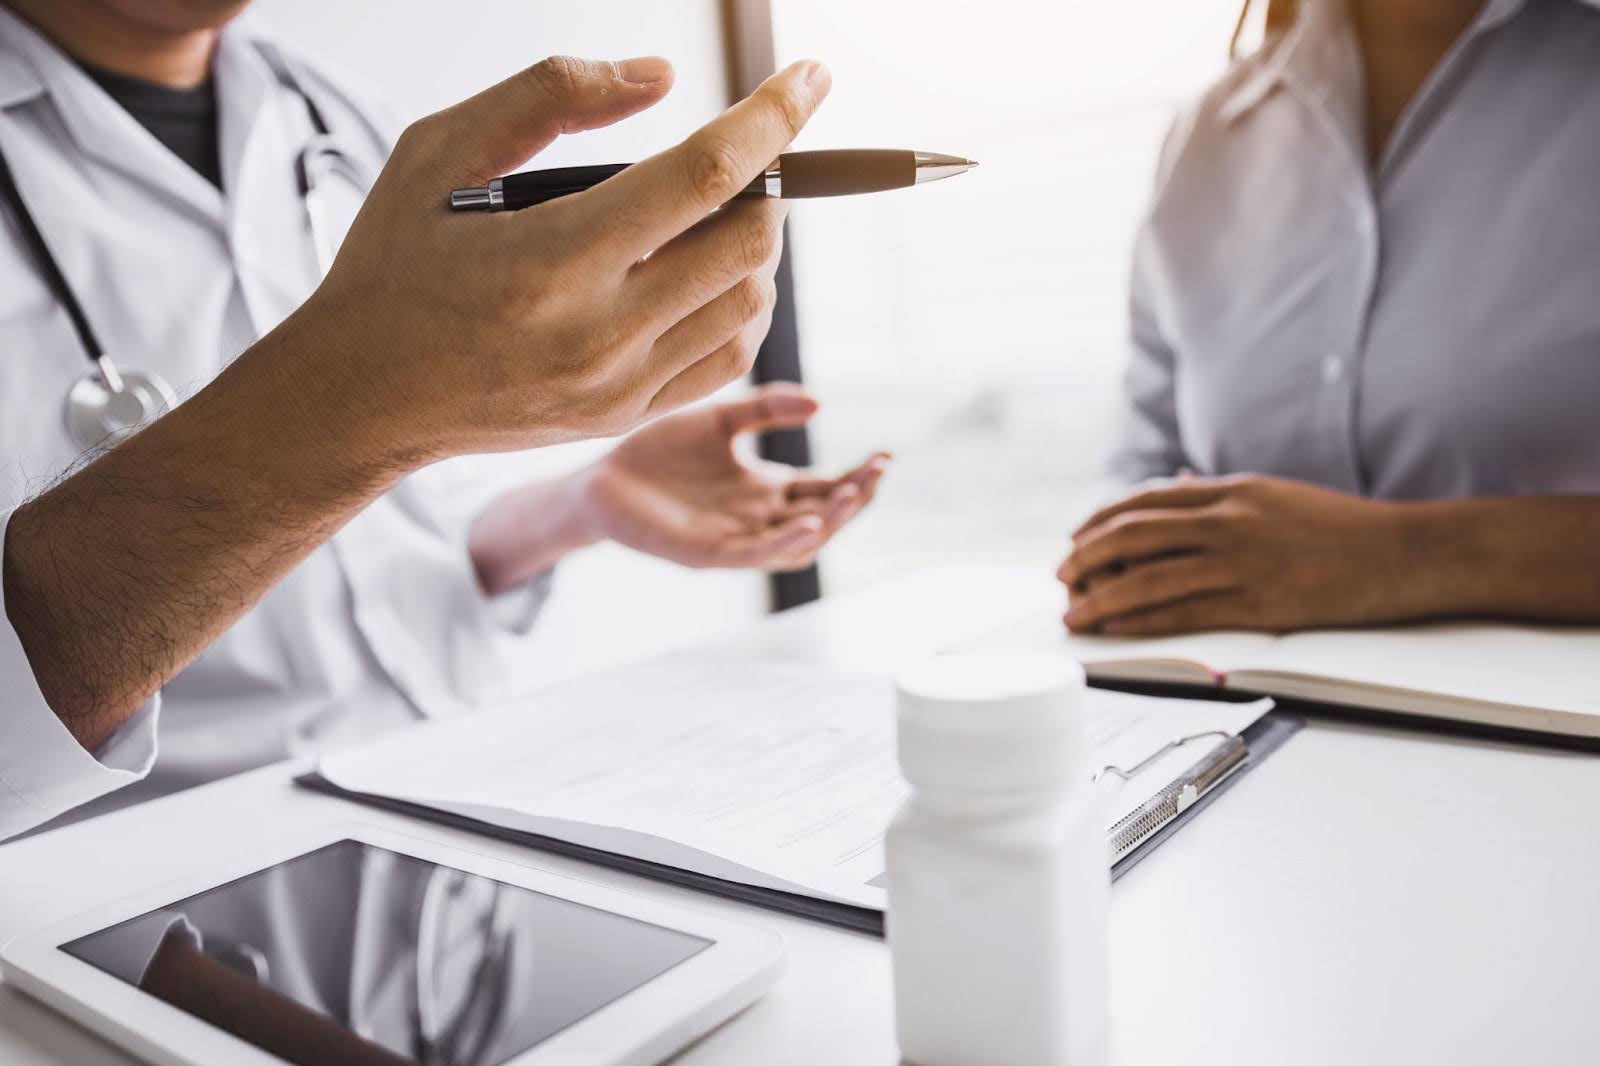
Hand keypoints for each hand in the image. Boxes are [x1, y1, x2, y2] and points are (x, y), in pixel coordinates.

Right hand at [283, 54, 830, 465]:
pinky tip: (706, 276)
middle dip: (766, 182)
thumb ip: (549, 96)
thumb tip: (662, 77)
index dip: (771, 117)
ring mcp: (620, 385)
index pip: (703, 175)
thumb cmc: (396, 261)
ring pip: (752, 303)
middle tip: (739, 158)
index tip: (811, 76)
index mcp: (554, 258)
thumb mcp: (439, 150)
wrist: (363, 394)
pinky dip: (741, 306)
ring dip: (756, 245)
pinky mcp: (628, 417)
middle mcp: (599, 331)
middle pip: (749, 242)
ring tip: (712, 217)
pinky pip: (729, 357)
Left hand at [467, 384, 887, 590]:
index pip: (823, 488)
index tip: (885, 456)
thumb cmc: (656, 452)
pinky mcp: (708, 554)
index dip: (856, 477)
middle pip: (821, 516)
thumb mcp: (719, 420)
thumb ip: (764, 409)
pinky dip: (784, 542)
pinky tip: (806, 522)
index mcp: (764, 489)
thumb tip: (819, 404)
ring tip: (851, 495)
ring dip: (828, 522)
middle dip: (853, 498)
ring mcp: (735, 539)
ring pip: (797, 542)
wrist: (599, 480)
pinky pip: (754, 554)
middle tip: (876, 473)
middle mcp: (757, 518)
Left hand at [1058, 475, 1418, 635]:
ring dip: (1101, 597)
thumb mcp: (1274, 495)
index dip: (1100, 522)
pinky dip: (1139, 620)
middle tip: (1062, 578)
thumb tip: (1173, 489)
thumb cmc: (1340, 528)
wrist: (1404, 553)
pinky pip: (1182, 612)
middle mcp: (1229, 521)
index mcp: (1231, 492)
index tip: (1075, 541)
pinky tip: (1114, 628)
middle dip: (1087, 559)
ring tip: (1073, 613)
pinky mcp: (1257, 603)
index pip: (1145, 502)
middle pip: (1133, 535)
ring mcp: (1241, 562)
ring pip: (1147, 578)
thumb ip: (1219, 496)